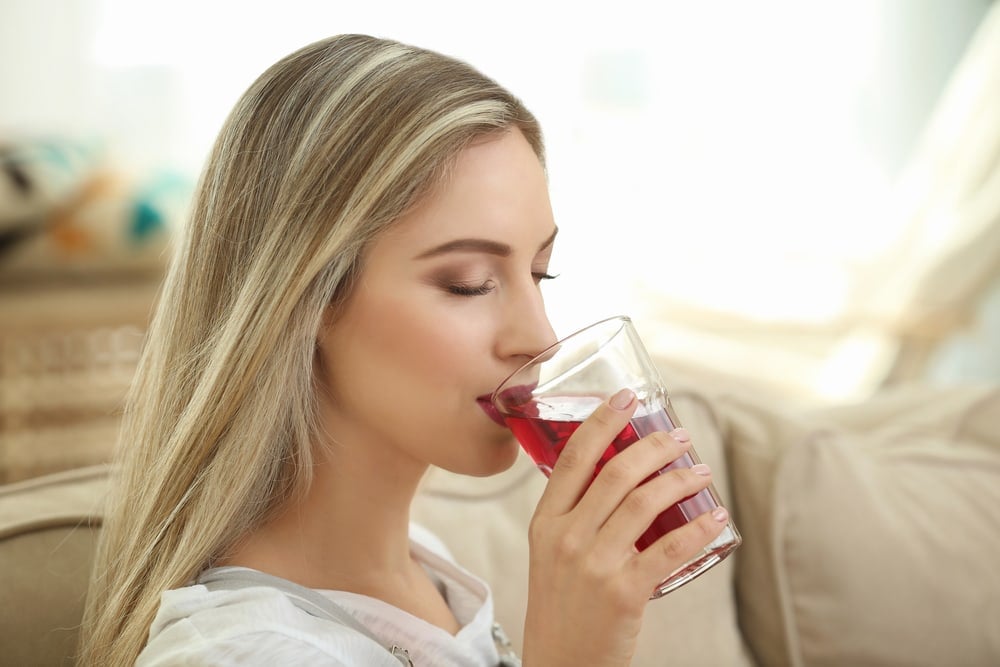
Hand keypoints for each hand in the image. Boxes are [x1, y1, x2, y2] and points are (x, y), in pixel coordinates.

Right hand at [520, 389, 728, 666]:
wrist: (560, 664)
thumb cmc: (560, 607)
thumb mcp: (550, 555)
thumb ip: (573, 518)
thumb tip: (616, 478)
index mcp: (545, 523)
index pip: (573, 458)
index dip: (602, 421)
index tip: (626, 398)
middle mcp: (566, 537)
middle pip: (616, 472)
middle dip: (655, 446)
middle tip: (680, 437)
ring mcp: (594, 564)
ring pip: (645, 502)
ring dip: (681, 479)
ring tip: (701, 472)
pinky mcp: (623, 592)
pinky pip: (669, 548)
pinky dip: (699, 528)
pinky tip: (715, 517)